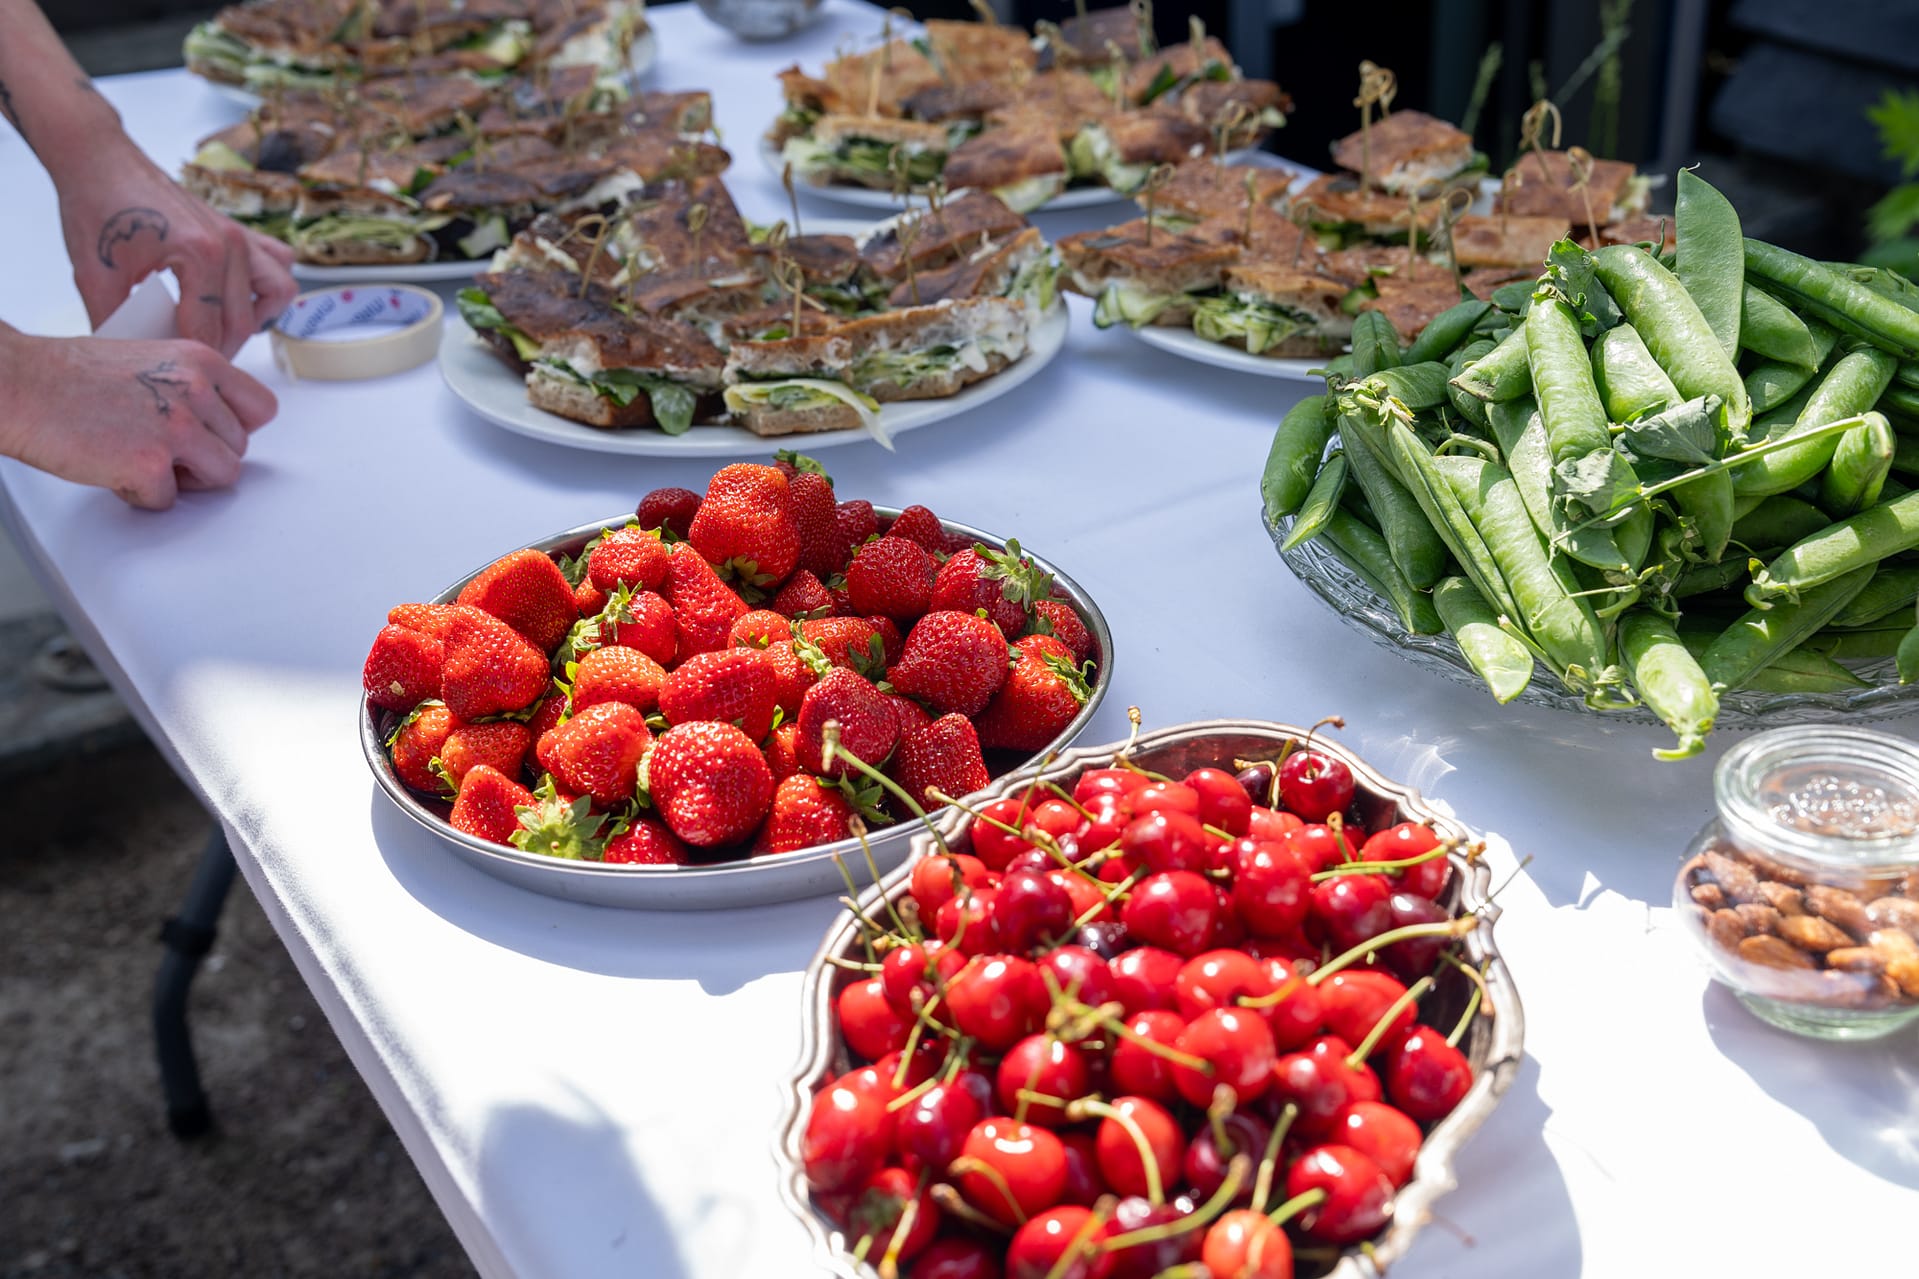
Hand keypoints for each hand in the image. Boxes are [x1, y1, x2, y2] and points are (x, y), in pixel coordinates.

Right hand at [0, 328, 276, 509]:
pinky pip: (169, 500)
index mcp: (200, 362)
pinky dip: (141, 494)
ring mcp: (177, 428)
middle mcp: (195, 391)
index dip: (237, 429)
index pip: (262, 408)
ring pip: (220, 477)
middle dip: (204, 457)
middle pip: (238, 449)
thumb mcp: (150, 360)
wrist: (19, 383)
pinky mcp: (151, 464)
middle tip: (160, 448)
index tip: (215, 435)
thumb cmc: (68, 374)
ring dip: (184, 479)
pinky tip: (113, 468)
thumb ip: (189, 386)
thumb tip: (215, 420)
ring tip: (141, 458)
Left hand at [56, 142, 296, 358]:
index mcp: (200, 256)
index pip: (207, 331)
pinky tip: (238, 296)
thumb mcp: (94, 276)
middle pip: (242, 322)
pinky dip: (268, 286)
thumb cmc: (97, 208)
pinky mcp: (241, 229)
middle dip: (218, 349)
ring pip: (278, 294)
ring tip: (220, 326)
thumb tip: (127, 360)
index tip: (175, 373)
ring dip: (254, 319)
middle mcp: (231, 245)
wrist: (101, 160)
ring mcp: (241, 235)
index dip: (191, 358)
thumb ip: (113, 323)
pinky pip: (279, 265)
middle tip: (189, 358)